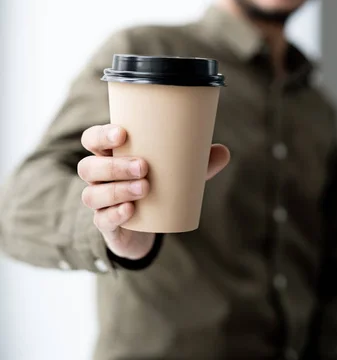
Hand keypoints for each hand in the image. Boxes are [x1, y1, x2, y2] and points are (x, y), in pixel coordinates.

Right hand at [78, 124, 229, 260]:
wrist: (147, 225)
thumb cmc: (157, 184)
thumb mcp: (176, 171)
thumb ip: (197, 161)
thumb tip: (224, 151)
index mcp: (109, 154)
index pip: (92, 139)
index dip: (101, 135)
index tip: (123, 134)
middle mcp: (97, 176)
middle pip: (89, 166)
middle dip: (115, 166)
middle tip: (144, 166)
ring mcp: (98, 201)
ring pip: (92, 194)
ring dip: (117, 190)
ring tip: (144, 188)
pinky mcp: (105, 225)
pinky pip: (101, 220)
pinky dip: (115, 214)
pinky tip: (131, 211)